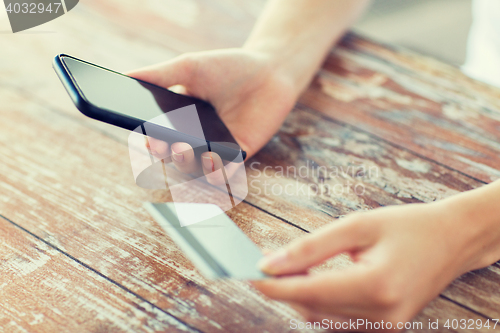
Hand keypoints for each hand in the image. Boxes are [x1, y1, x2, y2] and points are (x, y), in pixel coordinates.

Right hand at [128, 48, 297, 183]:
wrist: (269, 70)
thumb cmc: (227, 67)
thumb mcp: (189, 67)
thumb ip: (159, 75)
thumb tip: (124, 77)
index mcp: (177, 119)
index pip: (157, 137)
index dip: (150, 141)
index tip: (147, 138)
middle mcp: (194, 138)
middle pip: (173, 157)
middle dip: (168, 154)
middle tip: (168, 144)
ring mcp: (216, 148)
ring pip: (196, 169)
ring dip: (188, 164)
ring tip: (186, 149)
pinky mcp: (238, 155)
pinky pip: (225, 172)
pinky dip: (217, 172)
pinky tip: (213, 159)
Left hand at [252, 200, 495, 330]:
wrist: (451, 240)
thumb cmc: (406, 226)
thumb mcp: (357, 226)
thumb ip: (312, 247)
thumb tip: (271, 263)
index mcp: (376, 285)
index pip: (310, 292)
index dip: (275, 286)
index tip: (248, 275)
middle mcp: (381, 315)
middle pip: (312, 308)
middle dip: (282, 290)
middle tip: (260, 267)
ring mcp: (385, 326)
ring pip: (322, 318)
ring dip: (298, 297)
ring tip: (282, 273)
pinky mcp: (385, 327)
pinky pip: (338, 320)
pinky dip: (318, 303)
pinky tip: (309, 283)